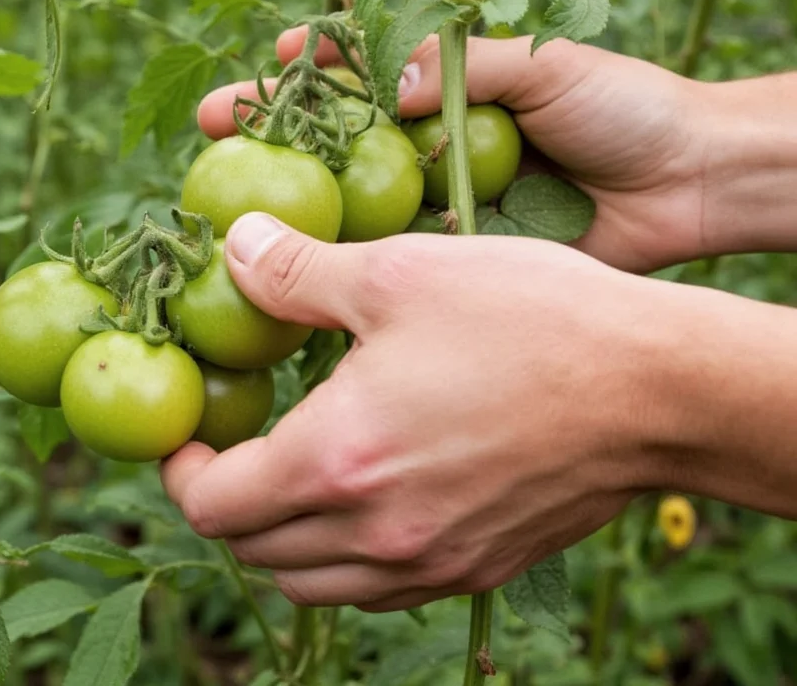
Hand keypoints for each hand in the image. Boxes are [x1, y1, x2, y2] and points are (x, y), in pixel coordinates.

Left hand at [162, 214, 679, 610]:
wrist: (657, 389)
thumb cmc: (530, 320)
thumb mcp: (398, 274)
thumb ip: (297, 274)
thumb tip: (232, 250)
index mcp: (336, 460)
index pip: (211, 506)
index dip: (182, 471)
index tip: (188, 436)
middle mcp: (374, 532)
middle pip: (254, 550)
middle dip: (225, 501)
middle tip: (235, 446)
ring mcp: (428, 561)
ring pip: (312, 582)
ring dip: (281, 535)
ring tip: (292, 472)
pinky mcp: (476, 568)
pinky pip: (378, 588)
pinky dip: (346, 555)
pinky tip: (366, 496)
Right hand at [198, 30, 712, 273]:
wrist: (689, 185)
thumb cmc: (623, 108)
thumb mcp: (545, 64)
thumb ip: (466, 67)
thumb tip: (387, 82)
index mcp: (442, 92)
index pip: (350, 79)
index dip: (296, 79)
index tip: (252, 80)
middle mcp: (428, 150)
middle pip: (332, 149)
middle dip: (267, 151)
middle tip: (210, 153)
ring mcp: (439, 208)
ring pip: (354, 211)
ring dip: (296, 219)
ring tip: (235, 226)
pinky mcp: (460, 262)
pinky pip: (397, 267)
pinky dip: (352, 274)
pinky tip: (301, 283)